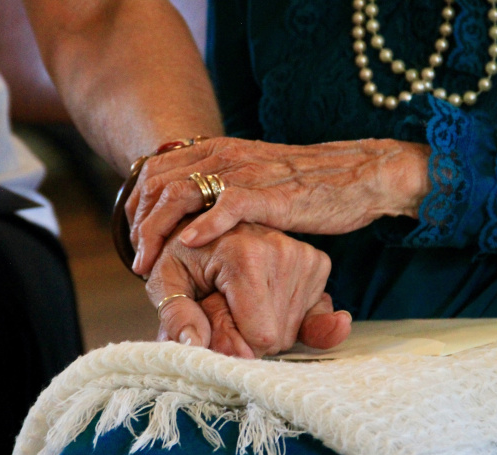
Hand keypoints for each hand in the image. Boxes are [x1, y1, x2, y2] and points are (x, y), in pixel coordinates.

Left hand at [128, 137, 430, 274]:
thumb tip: (196, 215)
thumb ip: (226, 188)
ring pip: (181, 193)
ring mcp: (247, 172)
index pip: (155, 171)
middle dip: (138, 224)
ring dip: (157, 230)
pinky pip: (228, 204)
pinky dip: (203, 224)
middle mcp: (226, 155)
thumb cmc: (311, 184)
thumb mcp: (257, 178)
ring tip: (149, 263)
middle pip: (157, 183)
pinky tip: (188, 244)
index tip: (134, 240)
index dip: (136, 206)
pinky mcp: (272, 193)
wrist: (362, 174)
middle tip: (137, 259)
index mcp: (219, 150)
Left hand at [146, 222, 351, 357]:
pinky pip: (311, 316)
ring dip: (265, 324)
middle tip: (225, 305)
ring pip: (293, 329)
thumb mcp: (164, 281)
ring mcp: (305, 255)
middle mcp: (282, 250)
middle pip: (278, 336)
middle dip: (249, 334)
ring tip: (241, 297)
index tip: (215, 319)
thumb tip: (195, 344)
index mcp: (245, 254)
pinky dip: (287, 316)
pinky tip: (265, 300)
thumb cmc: (183, 254)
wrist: (207, 220)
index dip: (235, 343)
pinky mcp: (318, 262)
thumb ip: (176, 314)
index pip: (261, 336)